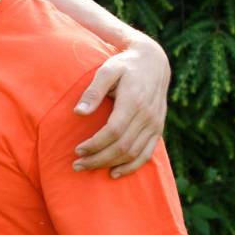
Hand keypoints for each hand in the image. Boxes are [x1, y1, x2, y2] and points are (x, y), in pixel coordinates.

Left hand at [72, 36, 167, 177]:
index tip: (77, 150)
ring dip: (110, 164)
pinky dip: (132, 166)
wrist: (153, 62)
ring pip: (134, 153)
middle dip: (98, 159)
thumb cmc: (124, 66)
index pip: (113, 131)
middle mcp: (148, 115)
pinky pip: (147, 153)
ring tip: (88, 168)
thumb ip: (93, 91)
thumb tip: (78, 112)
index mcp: (134, 101)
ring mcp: (155, 124)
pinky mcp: (158, 128)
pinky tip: (115, 173)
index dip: (95, 144)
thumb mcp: (107, 70)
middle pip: (122, 146)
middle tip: (77, 165)